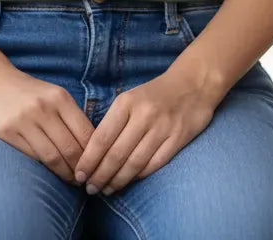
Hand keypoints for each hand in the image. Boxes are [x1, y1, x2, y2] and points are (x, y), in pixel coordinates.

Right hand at [0, 65, 93, 182]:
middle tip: (85, 180)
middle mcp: (45, 108)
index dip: (93, 154)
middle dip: (80, 168)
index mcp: (61, 98)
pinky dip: (45, 168)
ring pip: (52, 156)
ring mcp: (26, 120)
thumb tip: (91, 144)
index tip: (97, 166)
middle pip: (70, 147)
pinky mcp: (9, 131)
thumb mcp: (53, 95)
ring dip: (64, 173)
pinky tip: (51, 173)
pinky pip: (32, 156)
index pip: (85, 132)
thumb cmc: (27, 92)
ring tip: (71, 181)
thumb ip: (70, 115)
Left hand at [73, 66, 218, 194]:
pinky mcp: (178, 139)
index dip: (88, 161)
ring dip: (117, 181)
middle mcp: (144, 115)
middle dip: (99, 176)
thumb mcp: (131, 98)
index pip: (101, 138)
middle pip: (116, 154)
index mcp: (127, 102)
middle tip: (90, 189)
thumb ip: (114, 122)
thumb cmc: (155, 94)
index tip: (79, 175)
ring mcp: (162, 128)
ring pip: (134, 164)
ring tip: (106, 190)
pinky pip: (153, 165)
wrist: (194, 83)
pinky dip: (138, 177)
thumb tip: (91, 153)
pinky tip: (129, 181)